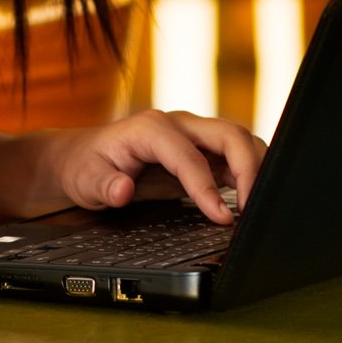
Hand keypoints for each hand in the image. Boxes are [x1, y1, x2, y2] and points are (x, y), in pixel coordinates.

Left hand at [42, 110, 266, 224]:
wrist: (84, 157)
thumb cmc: (86, 166)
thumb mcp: (85, 180)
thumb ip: (104, 185)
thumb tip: (122, 190)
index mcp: (151, 129)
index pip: (191, 157)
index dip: (208, 187)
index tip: (222, 217)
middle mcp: (178, 125)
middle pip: (229, 135)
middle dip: (249, 169)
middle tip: (252, 209)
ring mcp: (193, 134)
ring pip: (239, 140)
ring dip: (255, 168)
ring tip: (257, 206)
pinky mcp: (201, 149)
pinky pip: (235, 155)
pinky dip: (249, 173)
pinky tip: (249, 199)